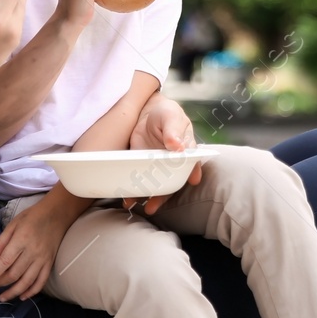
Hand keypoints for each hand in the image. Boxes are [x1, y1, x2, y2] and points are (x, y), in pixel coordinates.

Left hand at [0, 200, 69, 300]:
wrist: (56, 214)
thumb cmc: (32, 217)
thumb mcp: (12, 224)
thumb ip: (0, 243)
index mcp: (21, 240)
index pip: (5, 261)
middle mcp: (33, 252)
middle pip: (14, 274)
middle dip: (0, 283)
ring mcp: (43, 259)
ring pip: (27, 281)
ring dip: (14, 292)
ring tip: (3, 297)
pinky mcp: (50, 263)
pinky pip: (41, 281)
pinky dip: (32, 291)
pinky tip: (22, 296)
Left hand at [125, 95, 201, 214]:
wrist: (144, 112)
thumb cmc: (164, 113)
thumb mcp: (171, 116)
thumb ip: (174, 130)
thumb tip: (177, 146)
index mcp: (184, 151)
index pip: (190, 164)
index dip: (190, 174)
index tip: (190, 181)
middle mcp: (172, 163)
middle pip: (170, 183)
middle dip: (162, 196)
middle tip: (152, 206)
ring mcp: (156, 167)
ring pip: (154, 186)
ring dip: (145, 197)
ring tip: (133, 204)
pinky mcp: (141, 166)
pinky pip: (139, 181)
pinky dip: (132, 191)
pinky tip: (126, 198)